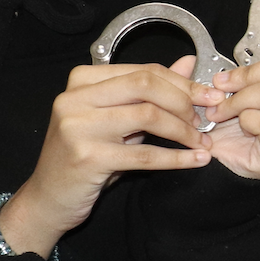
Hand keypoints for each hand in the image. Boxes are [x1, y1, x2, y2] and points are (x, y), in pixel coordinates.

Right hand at [0, 55, 213, 256]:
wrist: (50, 197)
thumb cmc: (86, 154)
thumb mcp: (118, 116)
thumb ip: (151, 89)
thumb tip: (188, 62)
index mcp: (82, 80)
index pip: (143, 71)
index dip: (183, 83)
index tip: (209, 96)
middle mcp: (75, 98)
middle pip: (146, 85)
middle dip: (185, 101)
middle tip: (205, 119)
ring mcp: (78, 127)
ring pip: (148, 116)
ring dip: (184, 131)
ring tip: (202, 142)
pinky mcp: (88, 158)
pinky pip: (145, 155)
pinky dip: (177, 158)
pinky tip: (197, 160)